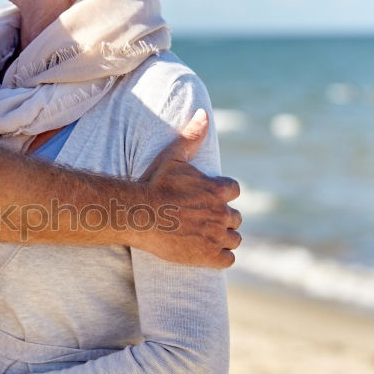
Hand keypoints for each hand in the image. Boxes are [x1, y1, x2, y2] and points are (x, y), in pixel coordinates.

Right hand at [136, 109, 242, 268]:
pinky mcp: (209, 256)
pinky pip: (228, 260)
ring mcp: (216, 236)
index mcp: (218, 190)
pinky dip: (220, 258)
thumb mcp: (172, 157)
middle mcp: (221, 213)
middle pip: (235, 218)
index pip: (233, 191)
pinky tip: (205, 253)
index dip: (221, 195)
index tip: (208, 198)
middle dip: (223, 219)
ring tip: (204, 237)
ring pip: (234, 239)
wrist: (138, 216)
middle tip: (203, 220)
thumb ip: (191, 137)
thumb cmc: (153, 185)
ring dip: (223, 238)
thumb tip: (203, 113)